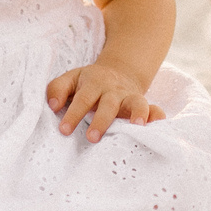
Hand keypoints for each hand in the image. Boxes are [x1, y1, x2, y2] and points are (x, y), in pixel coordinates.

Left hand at [46, 63, 160, 141]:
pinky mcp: (143, 105)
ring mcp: (130, 97)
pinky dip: (157, 116)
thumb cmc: (88, 83)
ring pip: (136, 103)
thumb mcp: (71, 79)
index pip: (83, 98)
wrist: (118, 73)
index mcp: (93, 83)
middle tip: (91, 138)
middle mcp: (113, 90)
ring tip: (136, 127)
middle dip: (101, 120)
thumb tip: (53, 105)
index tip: (64, 130)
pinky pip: (154, 108)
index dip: (73, 113)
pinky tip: (157, 125)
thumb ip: (57, 89)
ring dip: (138, 113)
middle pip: (109, 103)